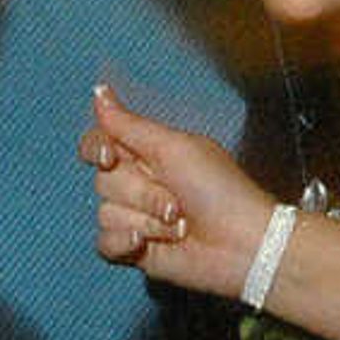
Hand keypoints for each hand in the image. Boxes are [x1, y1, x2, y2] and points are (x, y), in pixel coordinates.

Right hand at [78, 84, 281, 300]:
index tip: (110, 156)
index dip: (96, 149)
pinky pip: (104, 242)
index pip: (97, 142)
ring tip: (180, 226)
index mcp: (147, 152)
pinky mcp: (133, 249)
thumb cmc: (220, 190)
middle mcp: (137, 183)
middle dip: (142, 193)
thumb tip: (99, 91)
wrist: (242, 245)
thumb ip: (130, 125)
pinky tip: (147, 245)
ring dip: (146, 221)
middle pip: (103, 180)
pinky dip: (125, 243)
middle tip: (177, 202)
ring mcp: (134, 216)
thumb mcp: (175, 148)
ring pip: (106, 213)